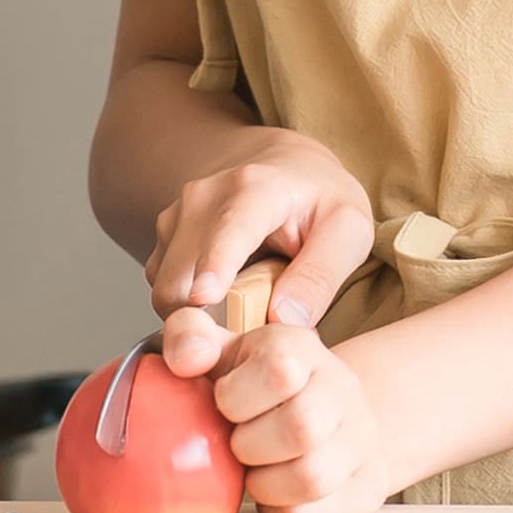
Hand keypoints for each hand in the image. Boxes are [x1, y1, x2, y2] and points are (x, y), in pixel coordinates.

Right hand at [149, 131, 375, 364]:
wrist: (284, 167)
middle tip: (247, 345)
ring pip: (167, 290)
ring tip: (243, 318)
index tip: (204, 297)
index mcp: (255, 188)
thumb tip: (285, 319)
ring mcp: (177, 218)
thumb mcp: (348, 229)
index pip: (230, 229)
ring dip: (196, 319)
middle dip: (203, 321)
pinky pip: (164, 290)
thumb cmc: (319, 200)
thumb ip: (321, 275)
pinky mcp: (165, 240)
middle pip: (183, 276)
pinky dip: (187, 310)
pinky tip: (223, 305)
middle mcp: (203, 198)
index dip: (216, 263)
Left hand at [207, 312, 404, 512]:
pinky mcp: (369, 485)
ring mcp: (363, 438)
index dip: (236, 398)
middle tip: (238, 445)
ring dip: (264, 485)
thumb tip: (186, 361)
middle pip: (301, 427)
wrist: (322, 414)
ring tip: (256, 471)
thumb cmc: (257, 387)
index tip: (225, 405)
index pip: (280, 370)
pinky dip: (280, 511)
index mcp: (303, 349)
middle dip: (250, 447)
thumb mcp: (222, 351)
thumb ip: (189, 337)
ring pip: (311, 477)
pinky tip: (275, 492)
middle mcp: (343, 388)